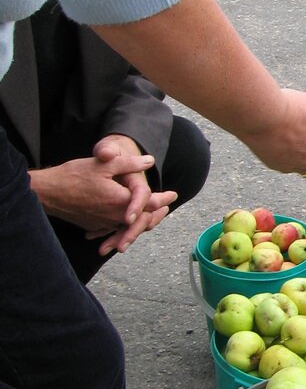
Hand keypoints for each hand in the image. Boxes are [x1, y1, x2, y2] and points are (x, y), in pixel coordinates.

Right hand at [28, 135, 176, 255]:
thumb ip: (129, 163)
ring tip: (152, 213)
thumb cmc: (74, 175)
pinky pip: (115, 227)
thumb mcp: (103, 164)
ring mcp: (103, 223)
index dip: (163, 198)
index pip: (149, 203)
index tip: (173, 195)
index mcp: (119, 200)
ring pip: (129, 225)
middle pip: (142, 218)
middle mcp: (114, 216)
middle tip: (166, 205)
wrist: (48, 192)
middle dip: (156, 212)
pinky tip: (126, 220)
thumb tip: (149, 161)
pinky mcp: (94, 226)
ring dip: (142, 219)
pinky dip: (124, 224)